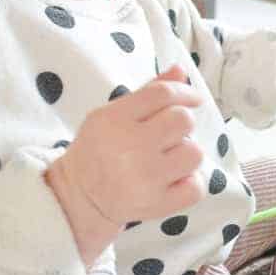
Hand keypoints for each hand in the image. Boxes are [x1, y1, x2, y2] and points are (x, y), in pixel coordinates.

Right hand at [47, 65, 205, 264]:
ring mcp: (144, 178)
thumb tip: (181, 70)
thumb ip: (148, 92)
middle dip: (182, 124)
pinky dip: (190, 183)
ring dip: (187, 153)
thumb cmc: (101, 148)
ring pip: (194, 153)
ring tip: (169, 159)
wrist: (79, 195)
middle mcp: (129, 148)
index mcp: (114, 119)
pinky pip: (196, 187)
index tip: (192, 99)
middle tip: (168, 135)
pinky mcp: (156, 204)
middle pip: (183, 120)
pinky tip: (173, 180)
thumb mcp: (112, 114)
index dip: (185, 92)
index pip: (163, 94)